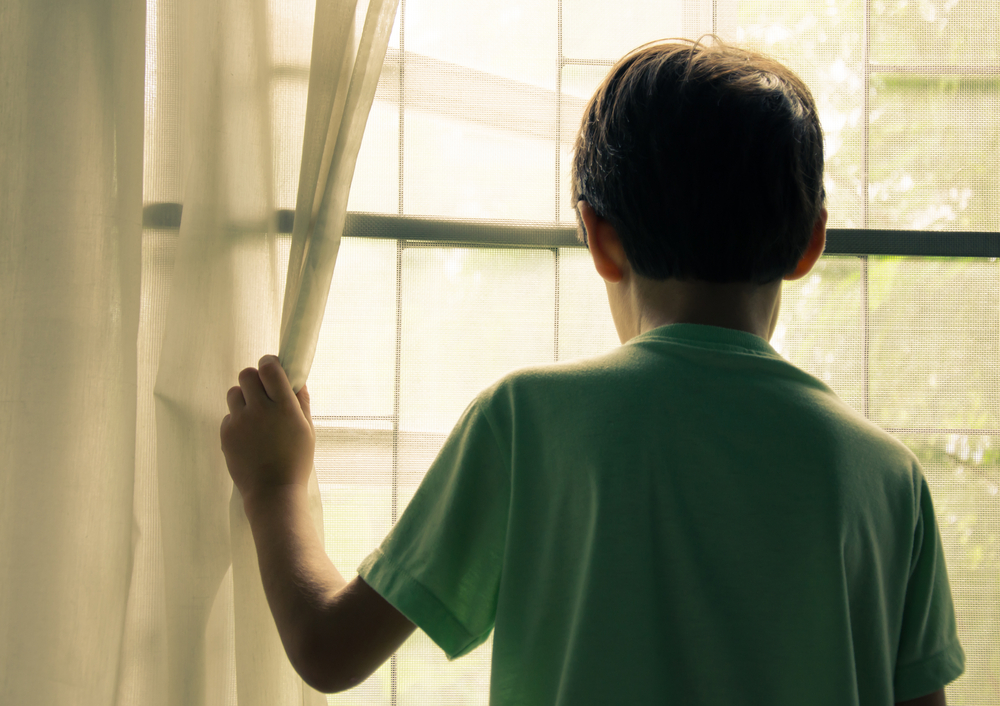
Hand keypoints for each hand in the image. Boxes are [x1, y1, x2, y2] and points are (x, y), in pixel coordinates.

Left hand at [220, 354, 315, 505]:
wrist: (273, 492)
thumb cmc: (296, 461)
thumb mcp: (307, 430)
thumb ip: (301, 402)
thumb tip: (296, 380)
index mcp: (285, 407)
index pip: (269, 368)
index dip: (268, 363)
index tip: (271, 368)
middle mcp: (261, 410)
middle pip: (246, 374)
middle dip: (254, 379)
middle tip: (262, 392)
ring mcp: (240, 422)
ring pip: (234, 392)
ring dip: (243, 398)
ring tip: (253, 415)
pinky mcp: (226, 434)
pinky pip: (228, 415)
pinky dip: (237, 420)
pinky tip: (248, 436)